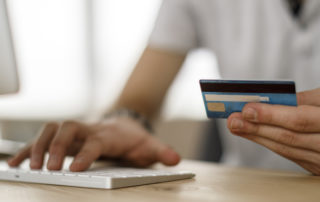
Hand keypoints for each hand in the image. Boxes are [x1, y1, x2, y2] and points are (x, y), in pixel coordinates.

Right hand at [8, 117, 179, 170]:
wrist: (124, 124)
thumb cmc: (134, 138)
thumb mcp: (149, 146)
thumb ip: (161, 152)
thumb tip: (175, 159)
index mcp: (108, 134)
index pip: (94, 141)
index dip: (84, 153)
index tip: (74, 168)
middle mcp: (89, 130)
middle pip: (68, 128)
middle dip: (55, 146)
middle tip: (47, 167)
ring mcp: (77, 132)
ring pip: (52, 129)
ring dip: (37, 145)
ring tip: (26, 165)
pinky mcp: (67, 137)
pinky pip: (44, 138)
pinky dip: (28, 148)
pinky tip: (16, 162)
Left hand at [227, 88, 319, 174]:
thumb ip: (305, 99)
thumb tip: (271, 100)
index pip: (300, 120)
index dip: (271, 115)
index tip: (247, 108)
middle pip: (288, 137)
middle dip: (256, 128)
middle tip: (233, 119)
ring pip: (286, 149)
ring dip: (257, 137)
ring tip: (237, 125)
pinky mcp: (318, 167)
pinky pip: (290, 155)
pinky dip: (270, 143)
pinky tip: (254, 135)